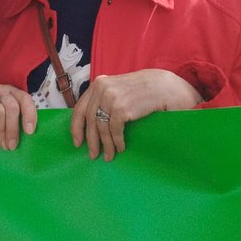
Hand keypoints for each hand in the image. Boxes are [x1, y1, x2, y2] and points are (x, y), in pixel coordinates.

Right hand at [0, 84, 37, 149]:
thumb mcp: (9, 115)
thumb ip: (18, 120)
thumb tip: (28, 138)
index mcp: (14, 93)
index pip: (25, 100)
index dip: (29, 115)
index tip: (29, 132)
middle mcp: (2, 90)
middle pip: (12, 107)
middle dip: (13, 129)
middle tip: (12, 145)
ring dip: (1, 130)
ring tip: (3, 143)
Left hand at [70, 70, 201, 161]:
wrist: (164, 86)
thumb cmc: (142, 90)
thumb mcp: (118, 88)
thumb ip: (104, 98)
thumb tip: (91, 122)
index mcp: (99, 83)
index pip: (80, 108)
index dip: (76, 127)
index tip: (77, 142)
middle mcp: (102, 88)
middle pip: (90, 120)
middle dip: (91, 140)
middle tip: (93, 155)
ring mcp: (111, 98)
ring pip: (101, 128)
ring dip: (105, 145)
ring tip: (108, 156)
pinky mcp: (121, 108)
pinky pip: (114, 131)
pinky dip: (117, 142)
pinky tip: (120, 148)